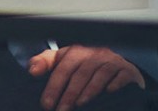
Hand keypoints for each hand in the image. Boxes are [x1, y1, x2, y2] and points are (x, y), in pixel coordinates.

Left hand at [26, 45, 145, 110]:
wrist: (116, 68)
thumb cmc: (86, 67)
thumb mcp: (65, 61)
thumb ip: (47, 63)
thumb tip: (31, 68)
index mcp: (78, 53)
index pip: (64, 64)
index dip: (54, 83)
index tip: (46, 103)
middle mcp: (95, 54)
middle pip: (81, 70)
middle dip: (69, 92)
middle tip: (60, 110)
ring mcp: (112, 61)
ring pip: (100, 72)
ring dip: (89, 89)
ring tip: (79, 104)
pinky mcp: (127, 70)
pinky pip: (122, 74)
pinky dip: (115, 83)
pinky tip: (109, 92)